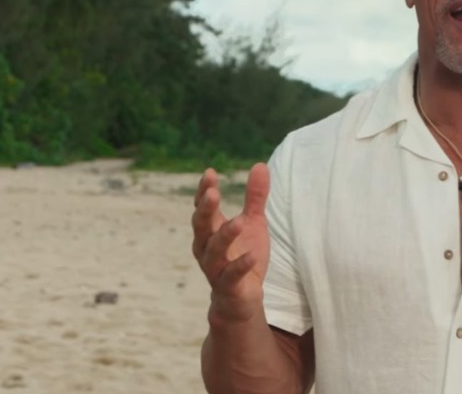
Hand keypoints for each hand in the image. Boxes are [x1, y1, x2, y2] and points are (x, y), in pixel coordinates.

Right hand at [191, 163, 270, 324]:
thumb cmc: (243, 254)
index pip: (203, 208)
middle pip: (201, 227)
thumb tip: (260, 165)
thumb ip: (255, 197)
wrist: (242, 297)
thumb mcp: (252, 222)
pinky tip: (251, 256)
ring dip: (224, 236)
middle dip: (205, 210)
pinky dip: (240, 266)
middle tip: (212, 193)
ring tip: (238, 222)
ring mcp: (216, 268)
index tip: (210, 173)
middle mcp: (207, 248)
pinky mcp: (228, 286)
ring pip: (214, 252)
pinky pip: (232, 275)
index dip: (204, 191)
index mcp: (211, 230)